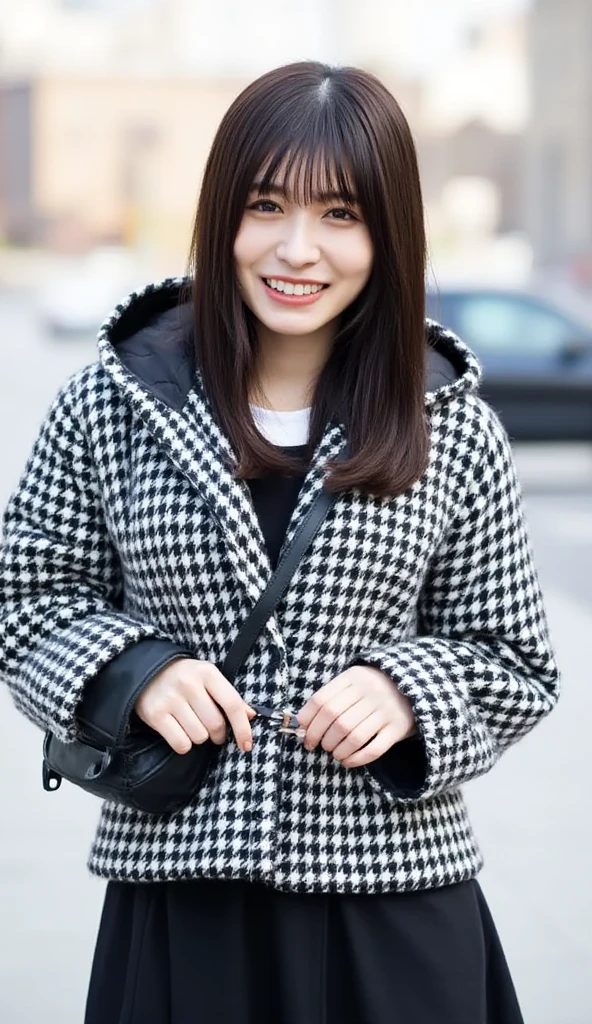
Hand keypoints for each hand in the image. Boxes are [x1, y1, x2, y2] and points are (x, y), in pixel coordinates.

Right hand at [135, 659, 256, 754]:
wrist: (147, 671)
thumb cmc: (185, 678)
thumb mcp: (208, 678)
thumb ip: (229, 696)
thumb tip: (251, 715)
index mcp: (207, 673)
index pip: (232, 704)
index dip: (243, 728)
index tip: (246, 745)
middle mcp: (189, 684)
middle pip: (215, 725)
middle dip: (218, 735)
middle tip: (214, 731)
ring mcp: (171, 699)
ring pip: (199, 737)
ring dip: (200, 738)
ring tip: (192, 725)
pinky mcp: (155, 714)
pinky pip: (181, 744)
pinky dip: (184, 744)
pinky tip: (180, 731)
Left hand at [296, 665, 416, 767]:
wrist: (412, 686)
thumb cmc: (371, 688)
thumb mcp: (352, 682)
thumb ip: (330, 697)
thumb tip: (301, 723)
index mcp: (354, 677)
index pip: (322, 700)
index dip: (308, 721)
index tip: (304, 735)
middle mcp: (371, 692)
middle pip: (336, 720)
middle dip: (321, 738)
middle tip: (319, 746)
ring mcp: (386, 710)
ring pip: (354, 736)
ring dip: (337, 750)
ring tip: (333, 753)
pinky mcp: (398, 728)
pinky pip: (374, 749)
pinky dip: (357, 759)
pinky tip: (347, 761)